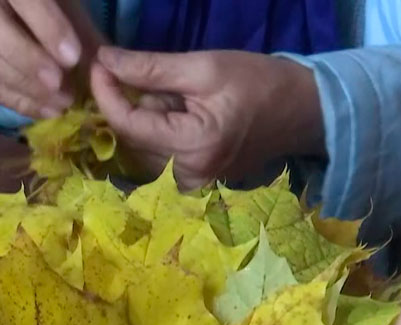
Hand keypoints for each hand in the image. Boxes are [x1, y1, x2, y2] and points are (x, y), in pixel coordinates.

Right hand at [0, 0, 101, 118]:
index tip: (73, 57)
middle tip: (62, 90)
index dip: (48, 27)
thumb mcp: (64, 1)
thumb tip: (106, 69)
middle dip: (29, 63)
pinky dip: (8, 97)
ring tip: (58, 106)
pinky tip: (37, 110)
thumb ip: (82, 30)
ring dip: (22, 88)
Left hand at [90, 47, 324, 188]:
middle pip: (130, 139)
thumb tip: (104, 61)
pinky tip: (181, 116)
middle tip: (154, 76)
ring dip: (147, 118)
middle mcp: (188, 178)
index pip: (127, 124)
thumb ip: (150, 68)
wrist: (301, 113)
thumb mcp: (204, 67)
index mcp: (193, 147)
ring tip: (178, 97)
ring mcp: (192, 187)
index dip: (106, 91)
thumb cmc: (259, 84)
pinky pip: (157, 157)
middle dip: (131, 104)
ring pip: (141, 149)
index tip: (99, 62)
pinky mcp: (195, 187)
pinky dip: (159, 132)